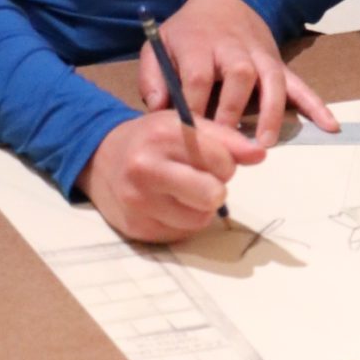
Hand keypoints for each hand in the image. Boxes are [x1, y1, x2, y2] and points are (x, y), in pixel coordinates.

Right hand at [79, 111, 264, 244]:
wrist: (99, 159)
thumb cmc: (151, 140)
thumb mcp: (184, 125)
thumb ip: (225, 138)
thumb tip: (260, 155)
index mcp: (163, 134)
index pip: (223, 161)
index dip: (225, 163)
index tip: (211, 159)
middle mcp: (146, 167)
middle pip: (213, 195)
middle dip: (216, 188)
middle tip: (201, 179)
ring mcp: (139, 201)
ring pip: (201, 219)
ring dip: (200, 208)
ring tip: (182, 192)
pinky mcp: (137, 228)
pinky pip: (183, 234)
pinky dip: (182, 221)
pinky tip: (166, 205)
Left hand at [139, 0, 337, 146]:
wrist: (224, 2)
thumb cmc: (188, 33)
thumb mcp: (159, 45)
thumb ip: (154, 77)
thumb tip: (158, 110)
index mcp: (200, 43)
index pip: (198, 75)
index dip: (196, 104)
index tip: (192, 133)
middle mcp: (234, 48)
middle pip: (240, 74)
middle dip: (234, 108)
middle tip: (228, 142)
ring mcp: (261, 56)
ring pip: (272, 80)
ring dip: (271, 112)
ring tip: (265, 143)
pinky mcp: (279, 64)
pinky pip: (299, 84)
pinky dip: (315, 104)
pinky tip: (329, 126)